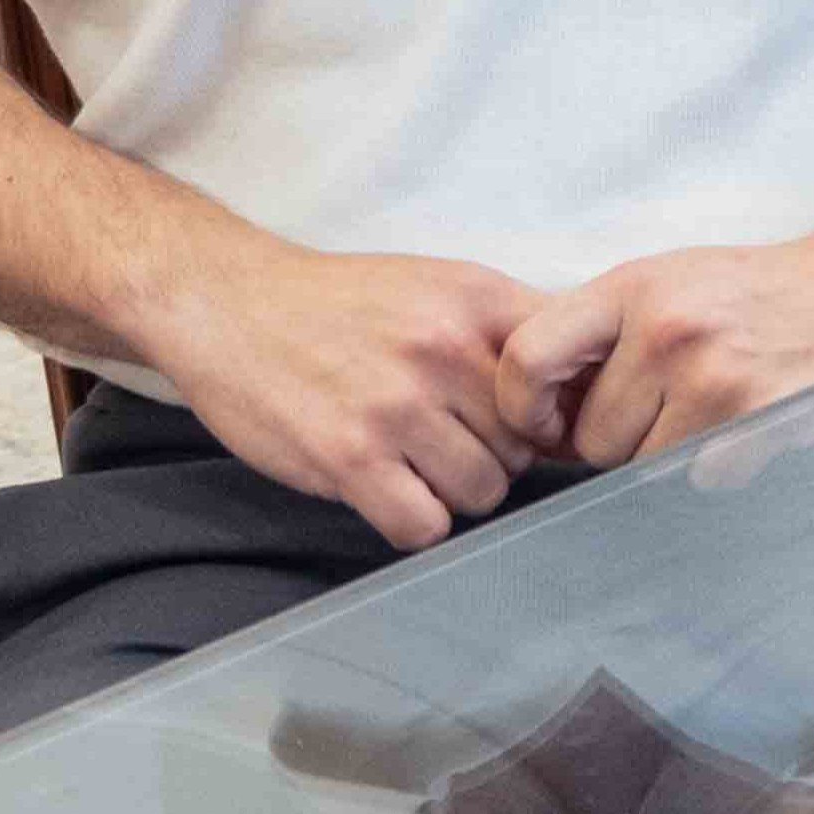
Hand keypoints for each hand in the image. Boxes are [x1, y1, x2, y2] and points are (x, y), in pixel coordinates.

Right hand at [139, 231, 555, 548]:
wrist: (228, 303)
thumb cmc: (340, 306)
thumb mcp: (437, 287)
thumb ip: (508, 332)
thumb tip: (585, 396)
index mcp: (477, 302)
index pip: (569, 376)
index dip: (557, 415)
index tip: (534, 426)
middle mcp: (445, 349)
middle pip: (526, 447)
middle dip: (494, 454)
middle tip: (444, 439)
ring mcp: (397, 406)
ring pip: (483, 491)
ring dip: (453, 490)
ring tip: (412, 460)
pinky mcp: (350, 457)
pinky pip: (424, 526)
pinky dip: (411, 519)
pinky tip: (386, 487)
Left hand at [499, 219, 813, 470]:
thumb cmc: (761, 290)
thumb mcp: (672, 280)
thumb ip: (605, 331)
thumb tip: (544, 409)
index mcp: (633, 288)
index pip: (527, 357)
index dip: (524, 407)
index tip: (547, 423)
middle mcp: (666, 330)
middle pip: (591, 435)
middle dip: (621, 436)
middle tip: (669, 407)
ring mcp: (712, 378)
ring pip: (641, 465)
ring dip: (669, 454)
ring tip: (712, 412)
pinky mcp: (756, 421)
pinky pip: (700, 480)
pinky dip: (721, 466)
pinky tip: (748, 428)